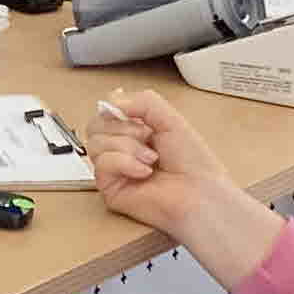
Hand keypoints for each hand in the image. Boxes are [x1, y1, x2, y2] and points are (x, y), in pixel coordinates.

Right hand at [90, 88, 235, 245]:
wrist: (199, 193)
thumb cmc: (193, 163)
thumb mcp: (170, 118)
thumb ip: (142, 101)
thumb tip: (112, 99)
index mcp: (136, 131)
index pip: (106, 112)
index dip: (116, 109)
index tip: (134, 114)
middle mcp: (123, 149)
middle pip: (94, 126)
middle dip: (123, 128)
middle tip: (147, 137)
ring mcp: (115, 169)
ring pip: (95, 143)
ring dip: (127, 147)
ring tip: (151, 158)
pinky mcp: (110, 188)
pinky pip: (101, 164)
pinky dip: (124, 163)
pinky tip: (143, 172)